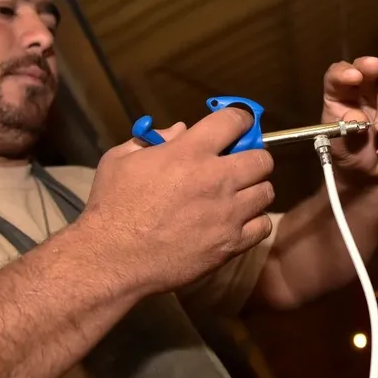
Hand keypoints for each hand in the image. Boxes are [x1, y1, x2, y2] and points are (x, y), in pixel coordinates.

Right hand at [77, 108, 275, 293]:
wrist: (112, 258)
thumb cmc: (112, 206)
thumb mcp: (120, 159)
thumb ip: (153, 139)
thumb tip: (181, 131)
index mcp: (190, 152)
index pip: (235, 120)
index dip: (240, 120)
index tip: (238, 126)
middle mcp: (216, 179)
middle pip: (263, 158)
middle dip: (253, 157)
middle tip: (238, 166)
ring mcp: (227, 213)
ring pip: (266, 191)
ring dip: (254, 190)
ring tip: (238, 196)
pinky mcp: (230, 243)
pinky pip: (263, 225)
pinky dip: (254, 222)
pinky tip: (237, 222)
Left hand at [321, 56, 377, 181]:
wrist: (369, 173)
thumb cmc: (349, 152)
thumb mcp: (339, 144)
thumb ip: (345, 130)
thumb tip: (358, 118)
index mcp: (342, 93)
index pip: (338, 74)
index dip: (344, 72)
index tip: (353, 76)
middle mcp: (365, 89)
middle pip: (370, 70)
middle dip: (372, 69)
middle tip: (375, 74)